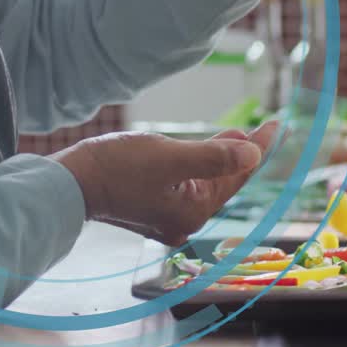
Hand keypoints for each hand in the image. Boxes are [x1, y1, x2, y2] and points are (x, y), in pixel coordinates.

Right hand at [51, 122, 278, 245]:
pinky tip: (199, 152)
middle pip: (223, 183)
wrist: (71, 183)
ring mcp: (167, 218)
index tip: (275, 124)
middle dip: (240, 154)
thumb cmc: (117, 167)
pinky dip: (198, 167)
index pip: (237, 176)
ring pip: (205, 183)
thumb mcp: (169, 156)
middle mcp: (184, 222)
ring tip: (233, 134)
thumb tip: (253, 155)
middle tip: (259, 128)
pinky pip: (186, 186)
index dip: (258, 148)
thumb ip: (213, 156)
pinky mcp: (151, 209)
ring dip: (219, 158)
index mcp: (193, 212)